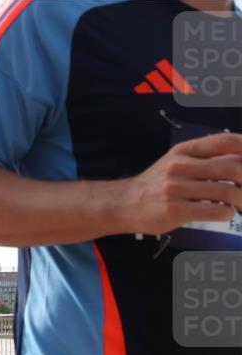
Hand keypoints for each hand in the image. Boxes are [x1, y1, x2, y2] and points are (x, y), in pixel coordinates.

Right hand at [115, 132, 241, 235]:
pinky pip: (213, 210)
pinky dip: (227, 213)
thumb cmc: (156, 184)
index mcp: (184, 150)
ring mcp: (176, 188)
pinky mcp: (174, 210)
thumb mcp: (177, 162)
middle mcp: (180, 166)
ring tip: (241, 205)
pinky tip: (226, 213)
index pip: (224, 141)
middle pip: (231, 168)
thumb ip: (206, 159)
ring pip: (226, 191)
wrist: (123, 204)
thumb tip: (241, 160)